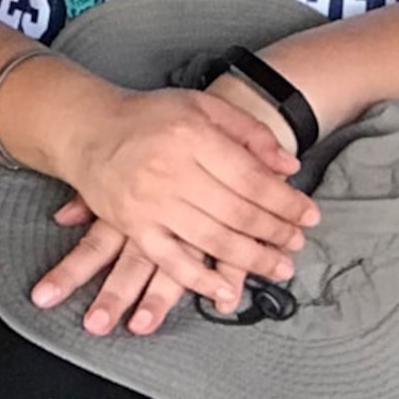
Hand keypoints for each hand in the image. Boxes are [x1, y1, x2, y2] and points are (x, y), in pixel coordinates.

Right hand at [28, 85, 314, 336]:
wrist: (89, 130)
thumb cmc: (152, 116)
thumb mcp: (203, 106)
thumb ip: (249, 132)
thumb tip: (290, 167)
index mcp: (193, 136)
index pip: (251, 177)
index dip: (286, 200)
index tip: (310, 215)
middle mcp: (172, 170)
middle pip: (237, 211)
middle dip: (275, 232)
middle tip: (298, 243)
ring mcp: (150, 202)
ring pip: (211, 239)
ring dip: (251, 258)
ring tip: (279, 268)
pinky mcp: (133, 226)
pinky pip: (170, 261)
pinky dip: (199, 280)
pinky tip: (225, 292)